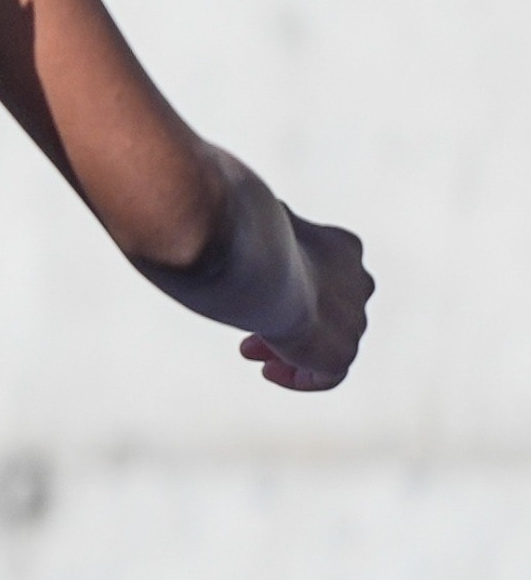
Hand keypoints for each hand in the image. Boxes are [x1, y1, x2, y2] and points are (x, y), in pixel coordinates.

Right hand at [243, 216, 369, 390]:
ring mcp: (353, 318)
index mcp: (342, 248)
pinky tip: (270, 371)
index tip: (258, 295)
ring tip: (254, 353)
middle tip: (252, 332)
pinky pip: (330, 375)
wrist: (253, 259)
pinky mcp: (340, 351)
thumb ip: (247, 215)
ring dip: (293, 351)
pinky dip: (301, 377)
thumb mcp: (247, 214)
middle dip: (292, 321)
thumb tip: (221, 202)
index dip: (293, 286)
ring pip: (330, 342)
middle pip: (330, 310)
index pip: (327, 272)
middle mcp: (358, 282)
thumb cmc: (240, 231)